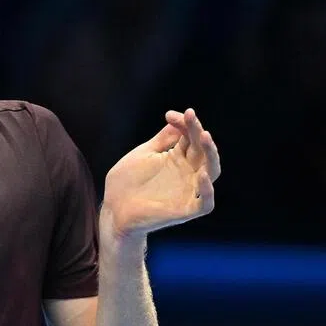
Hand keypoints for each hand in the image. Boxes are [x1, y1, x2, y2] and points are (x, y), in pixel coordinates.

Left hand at [101, 108, 220, 237]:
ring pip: (211, 172)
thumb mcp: (143, 155)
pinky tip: (201, 175)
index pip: (190, 137)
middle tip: (191, 117)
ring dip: (211, 154)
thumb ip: (161, 140)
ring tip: (204, 137)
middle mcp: (187, 173)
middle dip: (198, 132)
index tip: (170, 115)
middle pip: (202, 150)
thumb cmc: (127, 182)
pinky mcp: (185, 210)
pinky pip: (205, 203)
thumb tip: (177, 117)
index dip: (185, 124)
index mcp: (177, 158)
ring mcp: (188, 191)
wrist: (113, 209)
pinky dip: (207, 191)